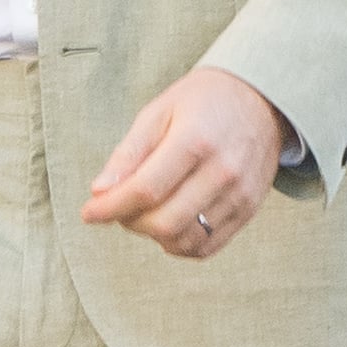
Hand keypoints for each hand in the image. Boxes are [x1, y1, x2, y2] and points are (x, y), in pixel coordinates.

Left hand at [80, 66, 286, 257]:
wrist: (259, 100)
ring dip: (153, 235)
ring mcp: (240, 195)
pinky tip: (167, 225)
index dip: (111, 207)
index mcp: (194, 141)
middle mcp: (222, 172)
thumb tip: (100, 191)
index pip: (146, 189)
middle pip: (165, 221)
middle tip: (117, 207)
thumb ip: (129, 153)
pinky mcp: (249, 210)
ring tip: (142, 212)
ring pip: (186, 240)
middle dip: (129, 222)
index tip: (88, 213)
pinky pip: (208, 247)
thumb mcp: (157, 112)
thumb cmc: (201, 102)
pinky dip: (179, 245)